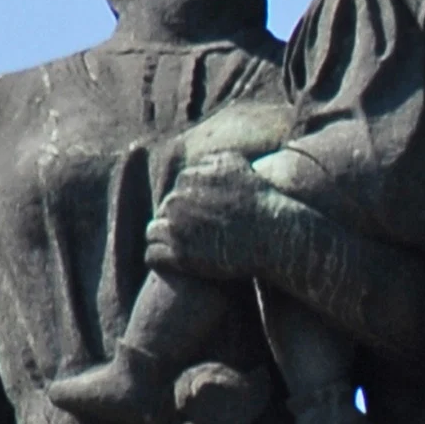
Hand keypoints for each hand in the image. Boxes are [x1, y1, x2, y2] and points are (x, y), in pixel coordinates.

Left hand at [146, 154, 281, 279]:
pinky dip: (160, 259)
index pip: (175, 192)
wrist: (272, 235)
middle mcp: (178, 200)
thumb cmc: (260, 203)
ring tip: (180, 250)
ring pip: (153, 232)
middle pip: (163, 211)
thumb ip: (213, 160)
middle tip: (193, 237)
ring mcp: (176, 227)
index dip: (185, 206)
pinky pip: (152, 255)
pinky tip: (174, 263)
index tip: (199, 219)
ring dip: (164, 240)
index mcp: (189, 178)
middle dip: (175, 222)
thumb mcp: (238, 165)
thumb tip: (199, 162)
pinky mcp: (179, 254)